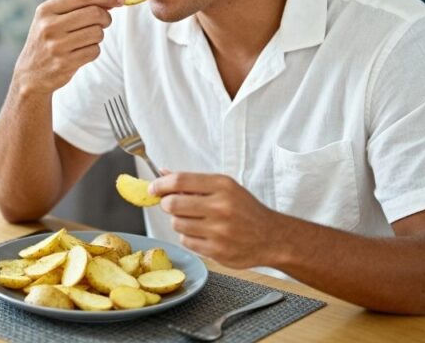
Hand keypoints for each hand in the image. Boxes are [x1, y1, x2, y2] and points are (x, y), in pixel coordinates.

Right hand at [12, 0, 123, 94]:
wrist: (31, 74)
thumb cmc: (47, 41)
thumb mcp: (55, 18)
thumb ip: (81, 4)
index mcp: (46, 10)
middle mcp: (49, 26)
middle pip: (94, 13)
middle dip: (106, 18)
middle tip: (103, 23)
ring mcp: (56, 46)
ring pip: (97, 33)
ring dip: (98, 36)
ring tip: (86, 39)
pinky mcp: (64, 63)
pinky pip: (94, 51)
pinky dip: (94, 50)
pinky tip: (81, 52)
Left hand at [149, 172, 285, 268]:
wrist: (272, 237)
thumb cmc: (245, 210)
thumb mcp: (224, 188)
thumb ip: (192, 182)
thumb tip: (162, 172)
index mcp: (222, 186)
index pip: (179, 181)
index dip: (160, 184)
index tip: (152, 188)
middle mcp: (221, 207)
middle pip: (172, 204)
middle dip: (167, 204)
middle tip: (173, 205)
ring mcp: (219, 231)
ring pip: (176, 224)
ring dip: (180, 222)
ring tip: (196, 220)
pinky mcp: (216, 251)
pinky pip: (186, 241)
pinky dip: (189, 237)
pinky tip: (204, 234)